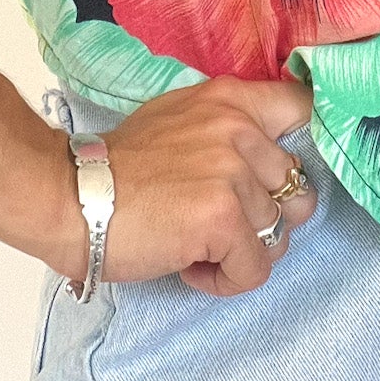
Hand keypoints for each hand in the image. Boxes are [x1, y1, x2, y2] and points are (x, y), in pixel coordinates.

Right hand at [43, 75, 318, 297]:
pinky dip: (225, 280)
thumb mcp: (178, 121)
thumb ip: (227, 130)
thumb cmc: (117, 170)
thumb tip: (273, 164)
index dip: (309, 144)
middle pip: (297, 190)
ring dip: (240, 253)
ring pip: (278, 235)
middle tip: (217, 226)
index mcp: (229, 100)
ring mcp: (233, 172)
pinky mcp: (224, 218)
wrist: (69, 197)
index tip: (287, 171)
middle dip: (263, 219)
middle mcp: (238, 128)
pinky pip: (256, 268)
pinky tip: (189, 266)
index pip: (303, 106)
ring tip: (195, 247)